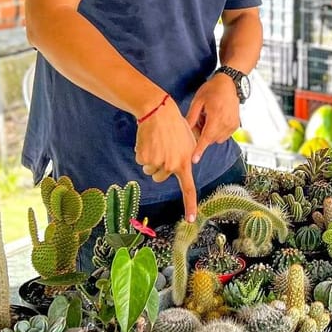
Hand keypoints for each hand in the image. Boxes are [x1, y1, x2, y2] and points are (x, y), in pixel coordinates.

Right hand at [134, 98, 197, 221]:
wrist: (160, 111)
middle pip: (160, 177)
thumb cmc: (175, 125)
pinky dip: (142, 152)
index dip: (190, 205)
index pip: (189, 188)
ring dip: (150, 159)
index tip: (191, 220)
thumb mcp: (189, 141)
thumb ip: (186, 157)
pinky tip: (148, 141)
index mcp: (185, 162)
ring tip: (157, 142)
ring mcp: (157, 162)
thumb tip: (181, 167)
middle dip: (159, 166)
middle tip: (163, 148)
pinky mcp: (144, 157)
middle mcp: (172, 165)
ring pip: (149, 170)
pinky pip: (141, 161)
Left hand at [186, 74, 241, 165]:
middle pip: (211, 139)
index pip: (206, 138)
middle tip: (201, 119)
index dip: (199, 149)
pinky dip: (218, 131)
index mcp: (216, 116)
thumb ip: (192, 118)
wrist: (229, 84)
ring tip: (209, 118)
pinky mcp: (236, 125)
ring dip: (211, 133)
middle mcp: (226, 123)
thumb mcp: (198, 101)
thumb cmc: (212, 90)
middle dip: (203, 134)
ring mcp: (233, 125)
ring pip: (217, 139)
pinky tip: (217, 119)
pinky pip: (224, 135)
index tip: (194, 160)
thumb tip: (185, 132)